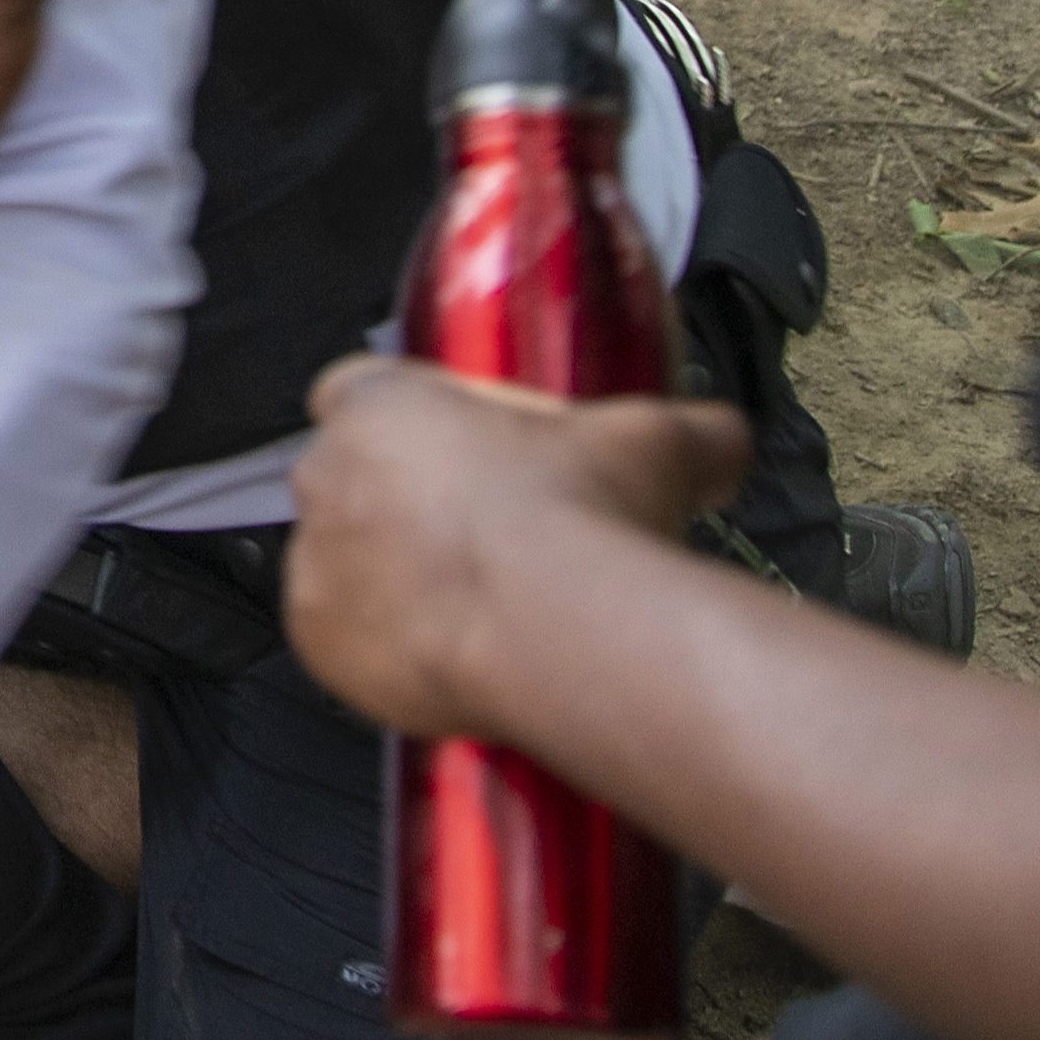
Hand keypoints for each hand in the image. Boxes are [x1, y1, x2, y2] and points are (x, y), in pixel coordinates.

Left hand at [278, 352, 750, 744]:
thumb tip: (722, 441)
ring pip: (343, 560)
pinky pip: (341, 639)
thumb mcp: (657, 441)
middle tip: (481, 532)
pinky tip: (448, 649)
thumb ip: (687, 431)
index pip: (360, 390)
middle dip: (403, 502)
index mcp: (379, 402)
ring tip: (473, 600)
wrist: (563, 627)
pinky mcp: (321, 644)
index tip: (463, 450)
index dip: (415, 420)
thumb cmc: (584, 520)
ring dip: (390, 576)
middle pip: (350, 478)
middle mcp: (331, 477)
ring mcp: (317, 564)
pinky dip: (382, 647)